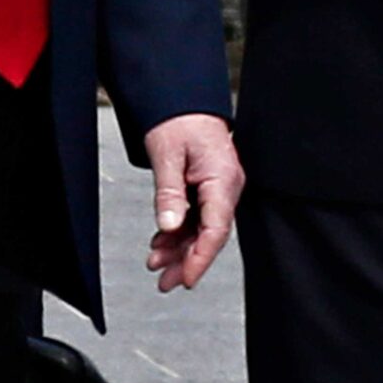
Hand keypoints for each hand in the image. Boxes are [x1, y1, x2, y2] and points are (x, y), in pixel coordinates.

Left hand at [141, 113, 242, 292]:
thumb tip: (168, 226)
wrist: (184, 100)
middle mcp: (226, 187)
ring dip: (179, 249)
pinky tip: (161, 244)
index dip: (201, 259)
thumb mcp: (167, 154)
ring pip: (201, 230)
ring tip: (156, 265)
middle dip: (186, 261)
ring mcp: (218, 189)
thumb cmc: (179, 120)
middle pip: (209, 235)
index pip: (216, 229)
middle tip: (164, 282)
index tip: (187, 280)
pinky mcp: (208, 188)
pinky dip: (178, 232)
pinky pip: (196, 218)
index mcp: (223, 179)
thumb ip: (169, 193)